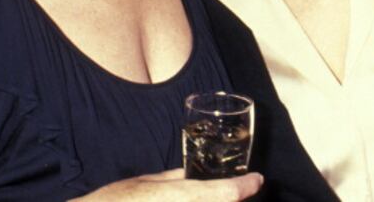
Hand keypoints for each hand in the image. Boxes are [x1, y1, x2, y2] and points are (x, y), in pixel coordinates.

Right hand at [72, 168, 262, 200]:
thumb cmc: (116, 201)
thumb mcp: (147, 181)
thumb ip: (174, 177)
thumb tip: (190, 174)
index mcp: (181, 196)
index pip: (227, 193)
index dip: (246, 186)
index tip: (257, 180)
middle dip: (233, 197)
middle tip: (242, 190)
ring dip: (221, 199)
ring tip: (228, 193)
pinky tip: (192, 199)